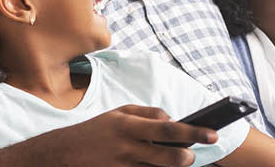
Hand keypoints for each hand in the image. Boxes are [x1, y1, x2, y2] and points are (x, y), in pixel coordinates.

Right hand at [0, 105, 217, 166]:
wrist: (60, 155)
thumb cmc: (94, 131)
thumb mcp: (117, 113)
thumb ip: (146, 113)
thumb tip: (171, 118)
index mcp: (129, 126)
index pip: (169, 129)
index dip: (194, 132)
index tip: (213, 133)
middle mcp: (127, 148)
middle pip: (168, 157)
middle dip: (186, 157)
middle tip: (192, 155)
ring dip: (171, 166)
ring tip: (178, 160)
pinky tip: (154, 166)